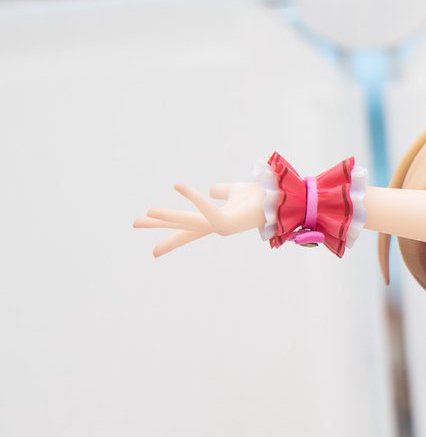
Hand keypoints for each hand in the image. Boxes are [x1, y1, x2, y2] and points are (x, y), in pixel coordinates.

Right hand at [134, 181, 264, 256]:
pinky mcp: (228, 222)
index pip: (188, 228)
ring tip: (146, 212)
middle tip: (134, 223)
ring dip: (168, 216)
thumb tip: (211, 190)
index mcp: (216, 219)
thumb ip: (221, 191)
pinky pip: (207, 209)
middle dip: (159, 226)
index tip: (153, 250)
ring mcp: (222, 226)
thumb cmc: (261, 196)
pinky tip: (178, 186)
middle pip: (183, 227)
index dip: (171, 235)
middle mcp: (217, 225)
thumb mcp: (234, 190)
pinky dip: (194, 198)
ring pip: (189, 222)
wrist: (280, 198)